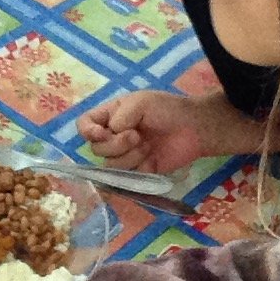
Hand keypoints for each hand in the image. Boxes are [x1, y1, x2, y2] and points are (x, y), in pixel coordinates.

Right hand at [77, 91, 209, 172]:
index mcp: (110, 116)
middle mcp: (114, 136)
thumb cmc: (167, 109)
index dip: (88, 132)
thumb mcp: (140, 102)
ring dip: (128, 156)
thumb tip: (109, 134)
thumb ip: (118, 117)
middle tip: (136, 136)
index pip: (84, 125)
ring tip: (147, 146)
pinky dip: (138, 168)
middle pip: (96, 149)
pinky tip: (151, 158)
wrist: (195, 129)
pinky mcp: (139, 172)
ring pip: (110, 166)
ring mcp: (126, 155)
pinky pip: (127, 178)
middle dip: (115, 144)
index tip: (102, 133)